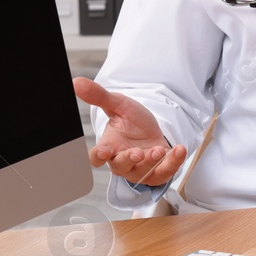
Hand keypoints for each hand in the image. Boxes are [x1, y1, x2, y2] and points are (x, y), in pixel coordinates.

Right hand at [73, 77, 188, 187]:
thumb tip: (76, 82)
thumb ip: (98, 96)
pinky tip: (179, 149)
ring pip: (142, 172)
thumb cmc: (131, 121)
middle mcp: (122, 162)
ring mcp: (140, 170)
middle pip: (120, 167)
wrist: (152, 131)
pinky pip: (165, 172)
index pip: (97, 157)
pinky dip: (173, 162)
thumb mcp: (117, 105)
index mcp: (109, 147)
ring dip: (151, 162)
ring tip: (159, 149)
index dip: (98, 156)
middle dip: (128, 160)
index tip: (103, 152)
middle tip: (136, 153)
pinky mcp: (158, 173)